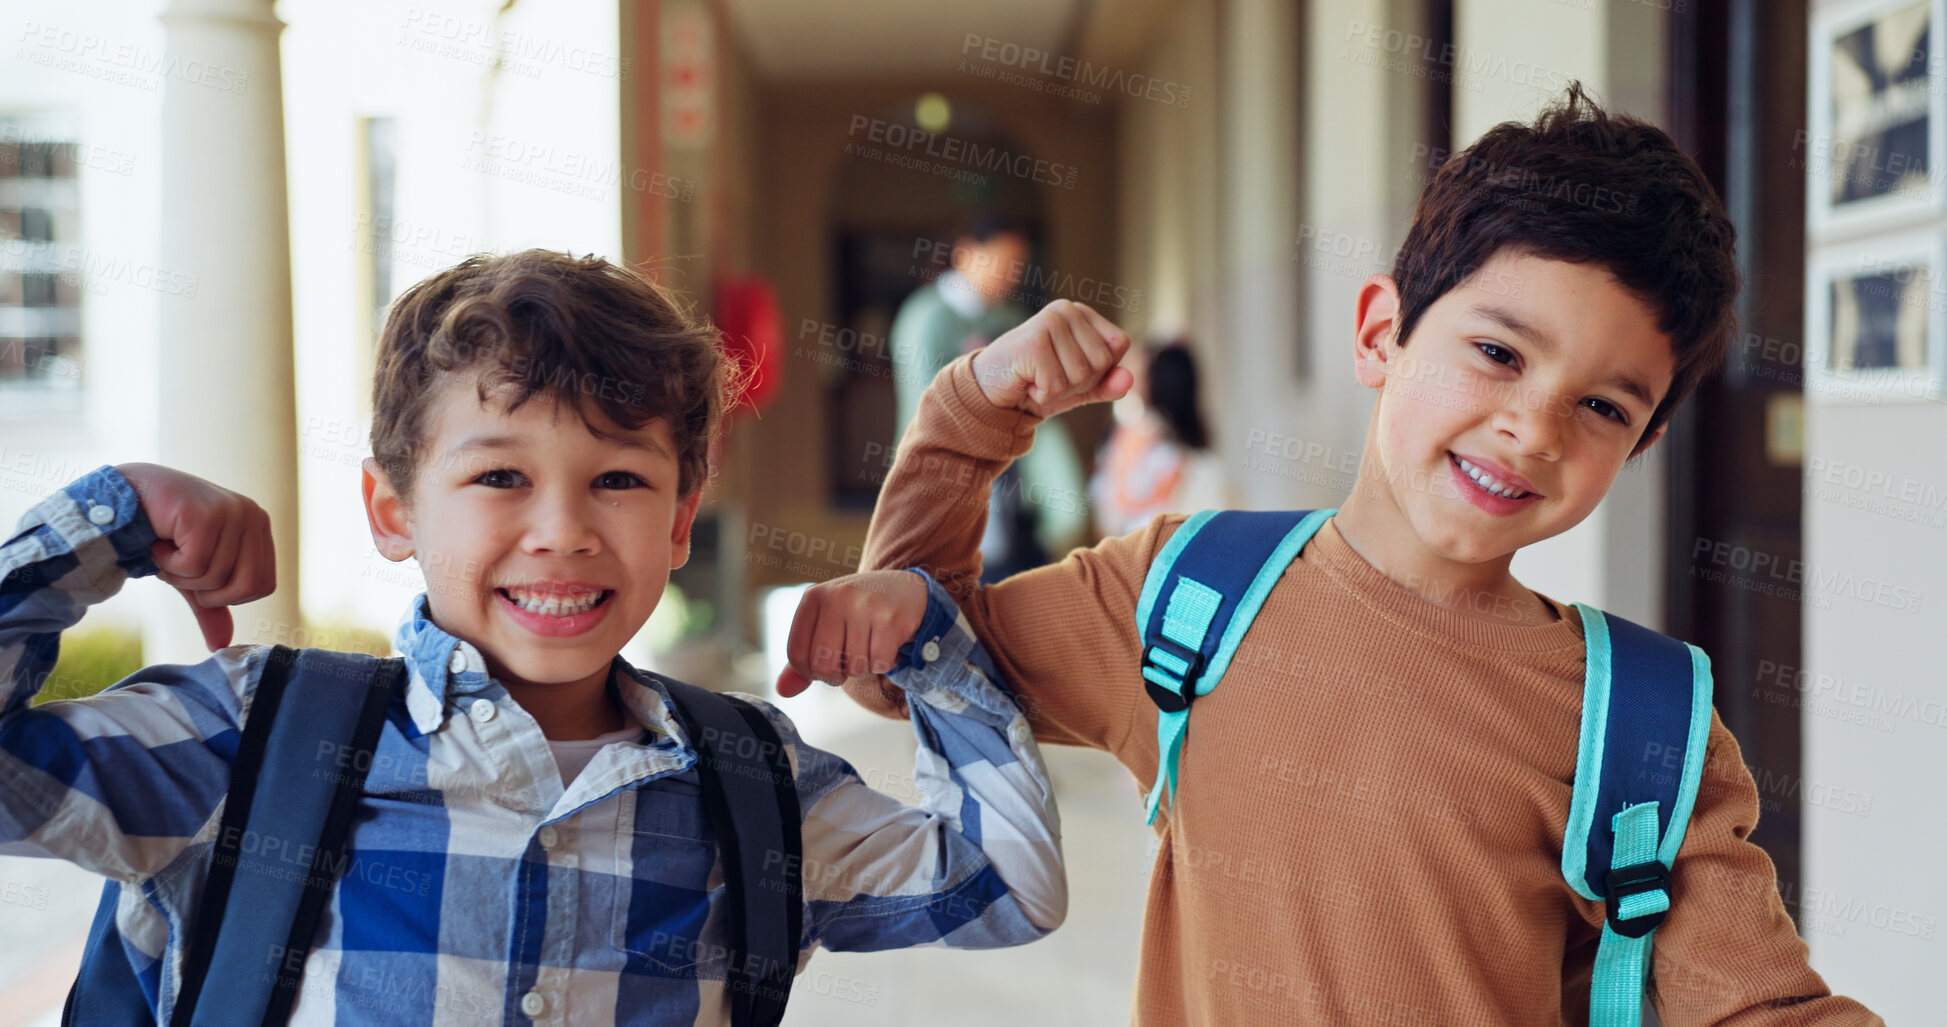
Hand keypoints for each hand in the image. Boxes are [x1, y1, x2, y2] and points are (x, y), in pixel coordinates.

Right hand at [115, 463, 276, 651]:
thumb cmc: (163, 536)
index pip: (263, 586)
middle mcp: (253, 516)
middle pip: (246, 586)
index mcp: (259, 527)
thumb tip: (222, 646)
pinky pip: (194, 564)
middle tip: (181, 566)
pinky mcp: (205, 513)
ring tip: (167, 549)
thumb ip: (212, 608)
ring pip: (216, 577)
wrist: (123, 498)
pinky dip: (169, 563)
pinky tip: (159, 540)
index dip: (227, 594)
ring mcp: (232, 512)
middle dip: (207, 589)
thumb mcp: (192, 577)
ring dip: (181, 574)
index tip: (198, 573)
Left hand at [775, 570, 928, 697]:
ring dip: (864, 668)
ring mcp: (865, 606)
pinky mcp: (891, 618)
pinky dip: (884, 663)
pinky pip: (879, 663)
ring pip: (854, 666)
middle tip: (849, 662)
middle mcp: (837, 596)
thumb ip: (804, 657)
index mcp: (813, 597)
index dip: (810, 672)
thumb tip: (783, 691)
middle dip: (836, 675)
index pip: (796, 654)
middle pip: (822, 664)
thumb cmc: (860, 613)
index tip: (826, 664)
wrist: (907, 590)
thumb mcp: (827, 626)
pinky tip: (888, 645)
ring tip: (871, 647)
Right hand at [970, 298, 1135, 417]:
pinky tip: (1026, 383)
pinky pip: (1056, 386)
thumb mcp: (1079, 387)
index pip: (1119, 346)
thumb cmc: (1037, 383)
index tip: (1069, 370)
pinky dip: (1042, 395)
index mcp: (1081, 313)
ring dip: (1058, 391)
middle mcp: (1067, 310)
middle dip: (1078, 383)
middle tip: (1049, 377)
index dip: (1100, 370)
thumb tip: (1129, 380)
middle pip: (1102, 363)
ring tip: (1036, 379)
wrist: (991, 390)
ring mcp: (1049, 323)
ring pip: (1081, 376)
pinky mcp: (1034, 342)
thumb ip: (1107, 383)